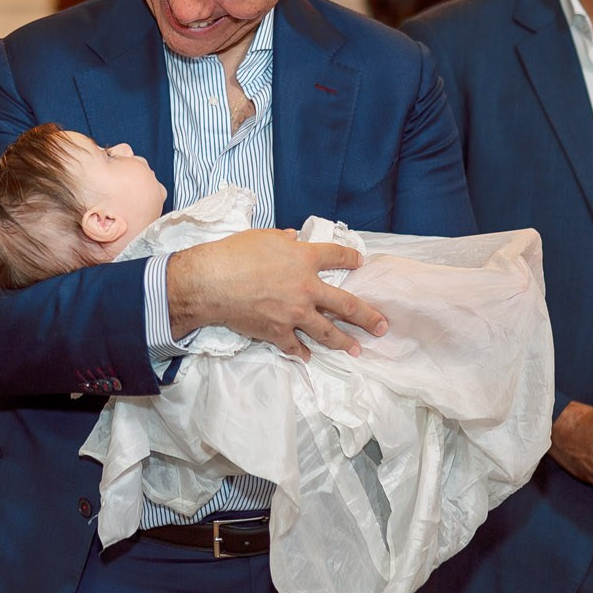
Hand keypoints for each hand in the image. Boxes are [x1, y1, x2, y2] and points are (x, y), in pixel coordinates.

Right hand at [166, 229, 383, 358]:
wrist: (210, 282)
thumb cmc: (233, 254)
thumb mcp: (263, 236)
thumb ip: (284, 240)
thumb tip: (294, 240)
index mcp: (304, 259)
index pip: (337, 256)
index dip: (351, 258)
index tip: (360, 262)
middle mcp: (306, 288)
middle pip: (346, 304)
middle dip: (368, 316)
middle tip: (382, 325)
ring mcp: (294, 314)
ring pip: (327, 332)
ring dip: (344, 341)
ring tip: (356, 348)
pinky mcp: (277, 332)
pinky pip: (295, 346)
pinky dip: (301, 352)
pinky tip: (308, 356)